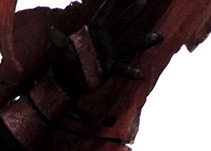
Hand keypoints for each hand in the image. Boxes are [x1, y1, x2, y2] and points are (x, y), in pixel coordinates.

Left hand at [49, 0, 163, 92]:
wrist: (67, 81)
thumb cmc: (64, 63)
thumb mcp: (61, 53)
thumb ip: (60, 42)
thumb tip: (52, 30)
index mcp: (93, 33)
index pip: (101, 15)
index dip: (108, 4)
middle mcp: (106, 40)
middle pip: (121, 24)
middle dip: (132, 13)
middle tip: (143, 0)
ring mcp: (110, 54)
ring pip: (130, 45)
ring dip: (144, 41)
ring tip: (158, 37)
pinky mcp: (110, 69)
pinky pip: (123, 69)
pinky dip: (131, 72)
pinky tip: (141, 75)